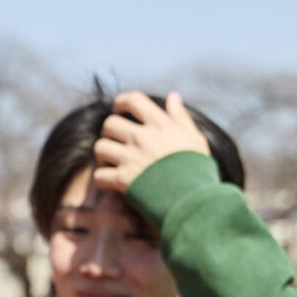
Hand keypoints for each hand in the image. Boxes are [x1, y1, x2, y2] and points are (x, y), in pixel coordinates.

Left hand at [91, 90, 211, 196]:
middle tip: (116, 141)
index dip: (121, 101)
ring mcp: (131, 158)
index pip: (134, 100)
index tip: (118, 108)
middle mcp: (142, 138)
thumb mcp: (194, 138)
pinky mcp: (123, 180)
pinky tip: (111, 182)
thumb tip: (173, 96)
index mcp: (160, 125)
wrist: (193, 199)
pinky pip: (99, 175)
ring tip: (111, 161)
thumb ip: (180, 117)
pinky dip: (102, 180)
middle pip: (110, 123)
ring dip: (103, 155)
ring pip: (100, 147)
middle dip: (110, 132)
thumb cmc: (197, 169)